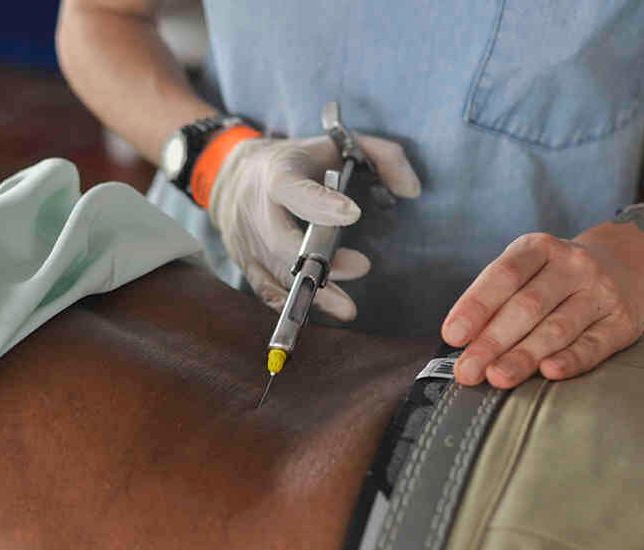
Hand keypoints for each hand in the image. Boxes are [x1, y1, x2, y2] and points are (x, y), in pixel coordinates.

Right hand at [208, 135, 420, 320]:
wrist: (231, 174)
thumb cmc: (298, 161)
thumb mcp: (338, 143)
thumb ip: (382, 156)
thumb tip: (412, 190)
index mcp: (277, 173)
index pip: (294, 189)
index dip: (321, 203)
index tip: (352, 214)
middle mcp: (256, 208)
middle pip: (282, 241)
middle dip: (319, 260)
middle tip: (360, 268)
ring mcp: (247, 238)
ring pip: (275, 272)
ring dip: (311, 293)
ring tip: (345, 308)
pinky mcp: (245, 261)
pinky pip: (264, 288)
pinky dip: (288, 304)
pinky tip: (314, 313)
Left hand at [441, 232, 643, 387]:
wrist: (624, 264)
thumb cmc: (554, 278)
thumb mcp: (525, 272)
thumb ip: (496, 302)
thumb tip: (462, 344)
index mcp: (539, 248)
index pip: (504, 275)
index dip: (476, 306)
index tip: (452, 336)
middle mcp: (573, 265)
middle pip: (528, 306)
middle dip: (493, 341)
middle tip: (468, 370)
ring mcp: (601, 292)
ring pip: (557, 328)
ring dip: (524, 356)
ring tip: (497, 377)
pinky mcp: (622, 322)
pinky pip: (594, 345)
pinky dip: (571, 360)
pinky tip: (549, 372)